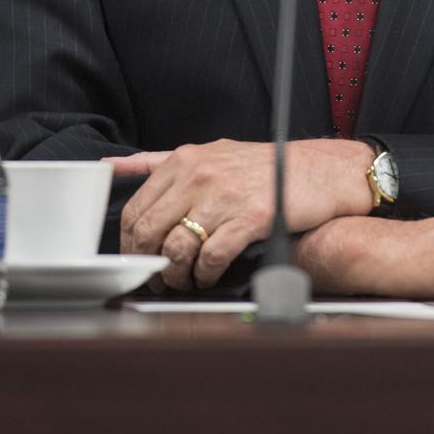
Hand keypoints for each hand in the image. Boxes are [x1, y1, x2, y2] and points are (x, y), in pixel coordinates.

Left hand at [106, 137, 373, 290]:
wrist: (321, 170)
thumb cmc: (265, 165)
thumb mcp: (211, 152)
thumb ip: (160, 161)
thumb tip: (112, 165)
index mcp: (185, 158)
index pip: (136, 209)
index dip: (131, 244)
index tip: (139, 259)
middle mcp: (200, 173)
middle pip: (150, 232)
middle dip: (150, 264)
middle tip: (161, 279)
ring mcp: (225, 195)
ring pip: (177, 248)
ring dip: (177, 276)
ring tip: (186, 281)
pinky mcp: (251, 216)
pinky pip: (212, 258)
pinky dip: (206, 276)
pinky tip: (211, 277)